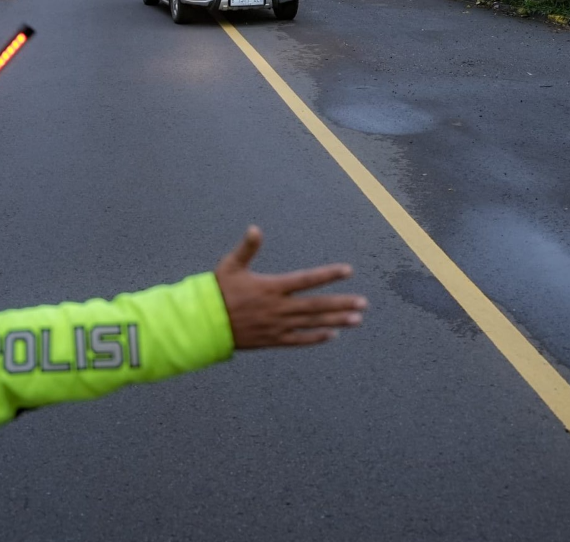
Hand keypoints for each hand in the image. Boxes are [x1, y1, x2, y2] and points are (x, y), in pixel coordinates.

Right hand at [215, 226, 365, 348]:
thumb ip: (247, 248)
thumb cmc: (218, 291)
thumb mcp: (230, 265)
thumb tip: (254, 228)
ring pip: (312, 323)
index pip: (306, 279)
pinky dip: (316, 338)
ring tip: (357, 319)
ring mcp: (277, 325)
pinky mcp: (272, 339)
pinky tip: (332, 334)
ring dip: (336, 321)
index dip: (328, 274)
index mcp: (271, 287)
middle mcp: (278, 307)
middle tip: (363, 303)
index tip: (348, 270)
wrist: (205, 324)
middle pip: (316, 305)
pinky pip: (298, 340)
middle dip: (341, 303)